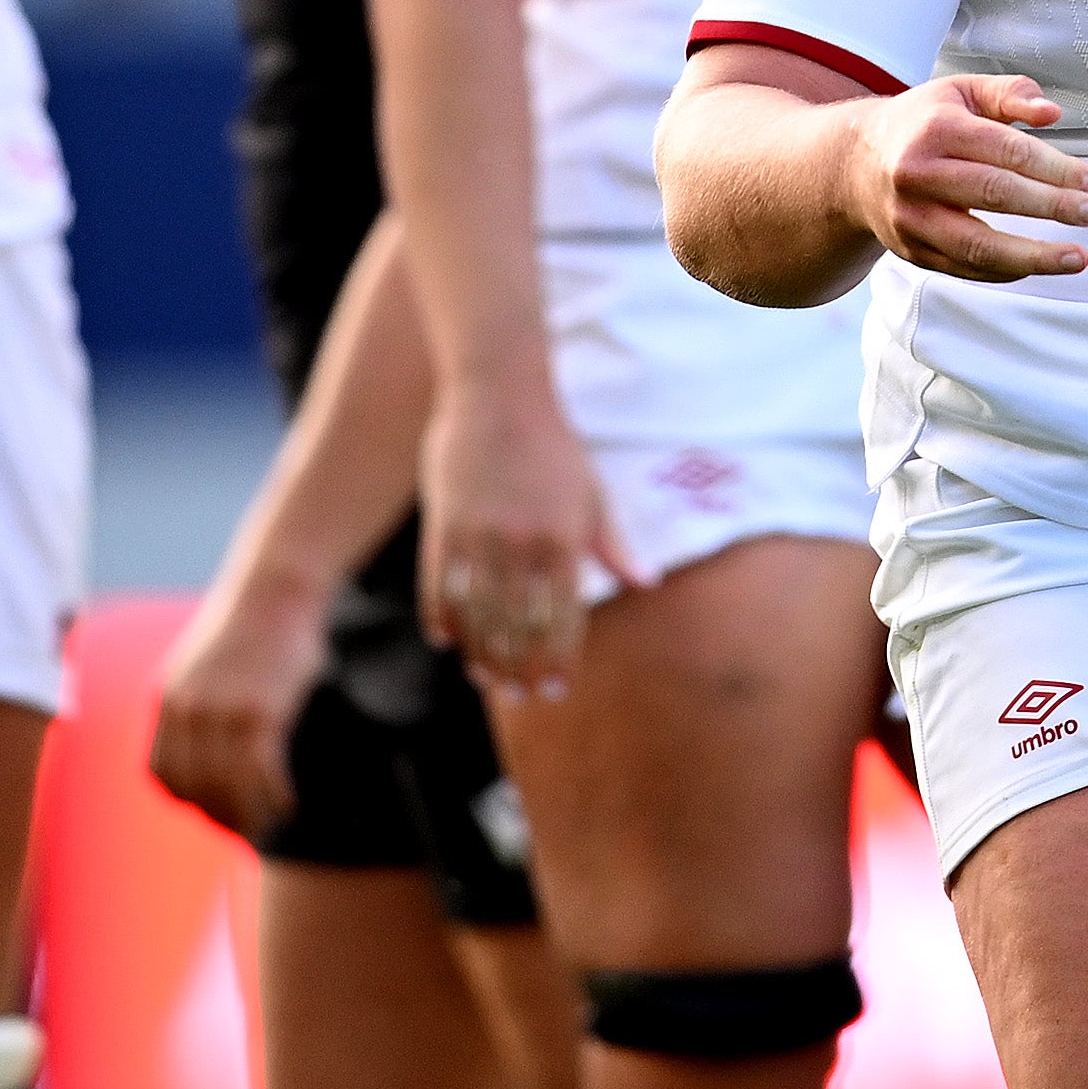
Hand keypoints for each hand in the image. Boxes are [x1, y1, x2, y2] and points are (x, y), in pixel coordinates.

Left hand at [147, 568, 333, 837]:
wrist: (275, 587)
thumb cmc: (250, 626)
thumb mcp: (203, 664)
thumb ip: (196, 703)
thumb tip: (207, 745)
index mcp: (167, 700)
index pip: (162, 772)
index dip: (185, 800)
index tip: (211, 812)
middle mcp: (187, 711)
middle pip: (194, 787)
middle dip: (219, 816)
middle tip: (245, 831)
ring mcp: (222, 712)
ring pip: (228, 786)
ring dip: (248, 814)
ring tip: (268, 823)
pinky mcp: (260, 711)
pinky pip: (262, 772)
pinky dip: (275, 795)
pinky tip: (289, 803)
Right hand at [421, 377, 627, 703]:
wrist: (500, 392)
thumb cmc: (554, 444)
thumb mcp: (592, 492)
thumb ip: (613, 543)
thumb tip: (648, 584)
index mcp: (565, 540)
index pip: (563, 618)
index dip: (559, 659)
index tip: (556, 690)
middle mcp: (523, 544)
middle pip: (519, 626)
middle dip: (520, 668)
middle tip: (519, 696)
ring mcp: (480, 536)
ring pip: (479, 614)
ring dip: (481, 653)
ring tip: (485, 678)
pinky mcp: (444, 526)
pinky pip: (440, 586)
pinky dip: (442, 618)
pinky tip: (446, 641)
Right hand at [842, 74, 1087, 282]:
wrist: (854, 165)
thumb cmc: (925, 123)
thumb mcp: (961, 92)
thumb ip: (1010, 94)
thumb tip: (1052, 113)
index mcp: (936, 129)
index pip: (1006, 151)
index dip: (1055, 168)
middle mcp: (918, 174)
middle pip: (995, 194)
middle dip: (1052, 206)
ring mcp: (911, 218)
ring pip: (977, 245)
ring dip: (1034, 256)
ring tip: (1079, 258)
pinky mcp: (911, 251)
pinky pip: (965, 269)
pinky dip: (1006, 270)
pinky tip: (1040, 264)